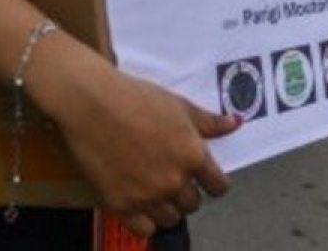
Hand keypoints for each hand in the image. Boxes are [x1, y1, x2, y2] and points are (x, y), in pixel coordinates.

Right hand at [27, 35, 238, 237]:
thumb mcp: (179, 105)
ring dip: (167, 207)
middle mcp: (174, 180)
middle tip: (172, 177)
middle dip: (187, 192)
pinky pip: (144, 229)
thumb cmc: (135, 98)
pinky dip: (144, 220)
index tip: (206, 180)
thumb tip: (235, 123)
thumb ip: (209, 122)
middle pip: (193, 204)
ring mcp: (147, 196)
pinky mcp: (121, 205)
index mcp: (193, 155)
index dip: (214, 183)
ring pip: (171, 218)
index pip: (218, 187)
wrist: (92, 103)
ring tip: (155, 189)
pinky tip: (139, 203)